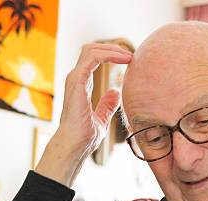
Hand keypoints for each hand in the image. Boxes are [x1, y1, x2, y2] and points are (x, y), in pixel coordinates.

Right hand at [35, 43, 132, 186]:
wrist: (75, 144)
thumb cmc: (85, 136)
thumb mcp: (101, 118)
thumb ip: (107, 105)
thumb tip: (115, 93)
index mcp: (81, 85)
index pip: (94, 59)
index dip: (110, 55)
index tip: (129, 60)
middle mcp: (76, 78)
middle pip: (92, 50)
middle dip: (112, 48)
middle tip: (131, 55)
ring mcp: (75, 78)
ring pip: (91, 49)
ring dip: (112, 49)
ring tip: (129, 56)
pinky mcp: (77, 81)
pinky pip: (92, 58)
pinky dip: (108, 54)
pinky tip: (123, 59)